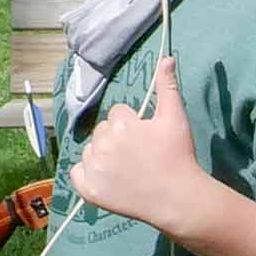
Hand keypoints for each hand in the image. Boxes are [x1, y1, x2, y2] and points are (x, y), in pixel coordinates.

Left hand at [69, 57, 210, 230]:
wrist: (177, 198)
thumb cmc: (178, 155)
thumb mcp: (175, 117)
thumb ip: (167, 86)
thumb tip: (166, 57)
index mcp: (121, 124)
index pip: (118, 114)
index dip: (133, 125)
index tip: (147, 140)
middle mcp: (103, 143)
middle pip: (102, 131)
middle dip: (117, 139)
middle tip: (138, 156)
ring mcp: (95, 168)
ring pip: (90, 151)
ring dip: (103, 156)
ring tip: (126, 169)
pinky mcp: (90, 190)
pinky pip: (76, 174)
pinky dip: (87, 175)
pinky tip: (107, 179)